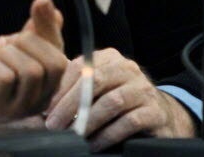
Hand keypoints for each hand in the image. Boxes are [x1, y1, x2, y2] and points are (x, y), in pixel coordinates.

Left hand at [0, 0, 65, 123]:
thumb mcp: (13, 45)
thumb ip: (35, 29)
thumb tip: (47, 2)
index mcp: (46, 88)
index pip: (61, 60)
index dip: (48, 33)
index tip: (31, 18)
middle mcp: (38, 103)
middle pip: (53, 64)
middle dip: (26, 43)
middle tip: (6, 48)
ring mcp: (20, 110)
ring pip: (30, 70)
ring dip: (6, 55)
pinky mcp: (0, 112)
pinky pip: (4, 78)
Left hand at [45, 47, 197, 150]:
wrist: (159, 116)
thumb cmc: (118, 102)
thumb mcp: (97, 90)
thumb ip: (74, 90)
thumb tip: (44, 107)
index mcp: (108, 58)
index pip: (78, 68)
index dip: (60, 90)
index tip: (45, 109)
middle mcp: (127, 68)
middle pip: (94, 81)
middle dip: (70, 105)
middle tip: (54, 125)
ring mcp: (143, 89)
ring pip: (111, 102)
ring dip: (88, 121)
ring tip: (73, 136)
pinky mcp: (155, 111)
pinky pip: (129, 122)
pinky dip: (108, 135)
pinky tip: (95, 144)